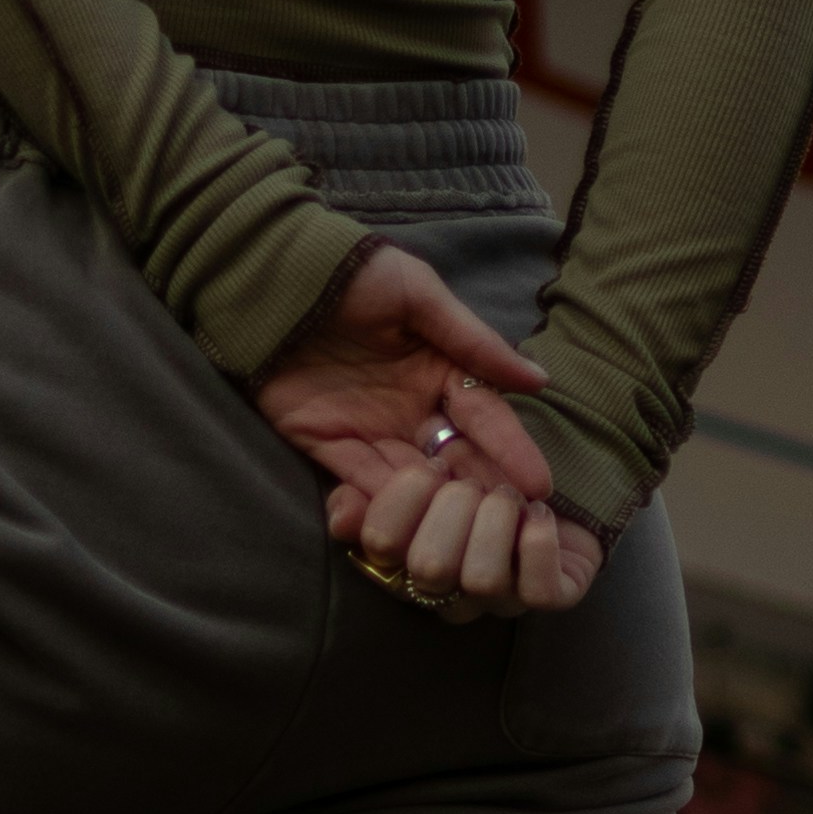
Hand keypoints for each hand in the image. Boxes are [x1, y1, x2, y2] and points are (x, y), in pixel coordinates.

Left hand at [249, 244, 608, 619]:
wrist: (273, 277)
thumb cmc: (353, 274)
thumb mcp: (418, 295)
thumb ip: (473, 341)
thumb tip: (537, 380)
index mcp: (440, 370)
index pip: (485, 417)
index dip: (511, 449)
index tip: (539, 486)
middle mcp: (411, 407)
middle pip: (453, 458)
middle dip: (479, 492)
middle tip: (506, 530)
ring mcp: (369, 428)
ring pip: (409, 481)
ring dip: (430, 508)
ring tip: (456, 539)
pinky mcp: (324, 442)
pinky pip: (356, 481)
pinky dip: (374, 504)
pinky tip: (400, 528)